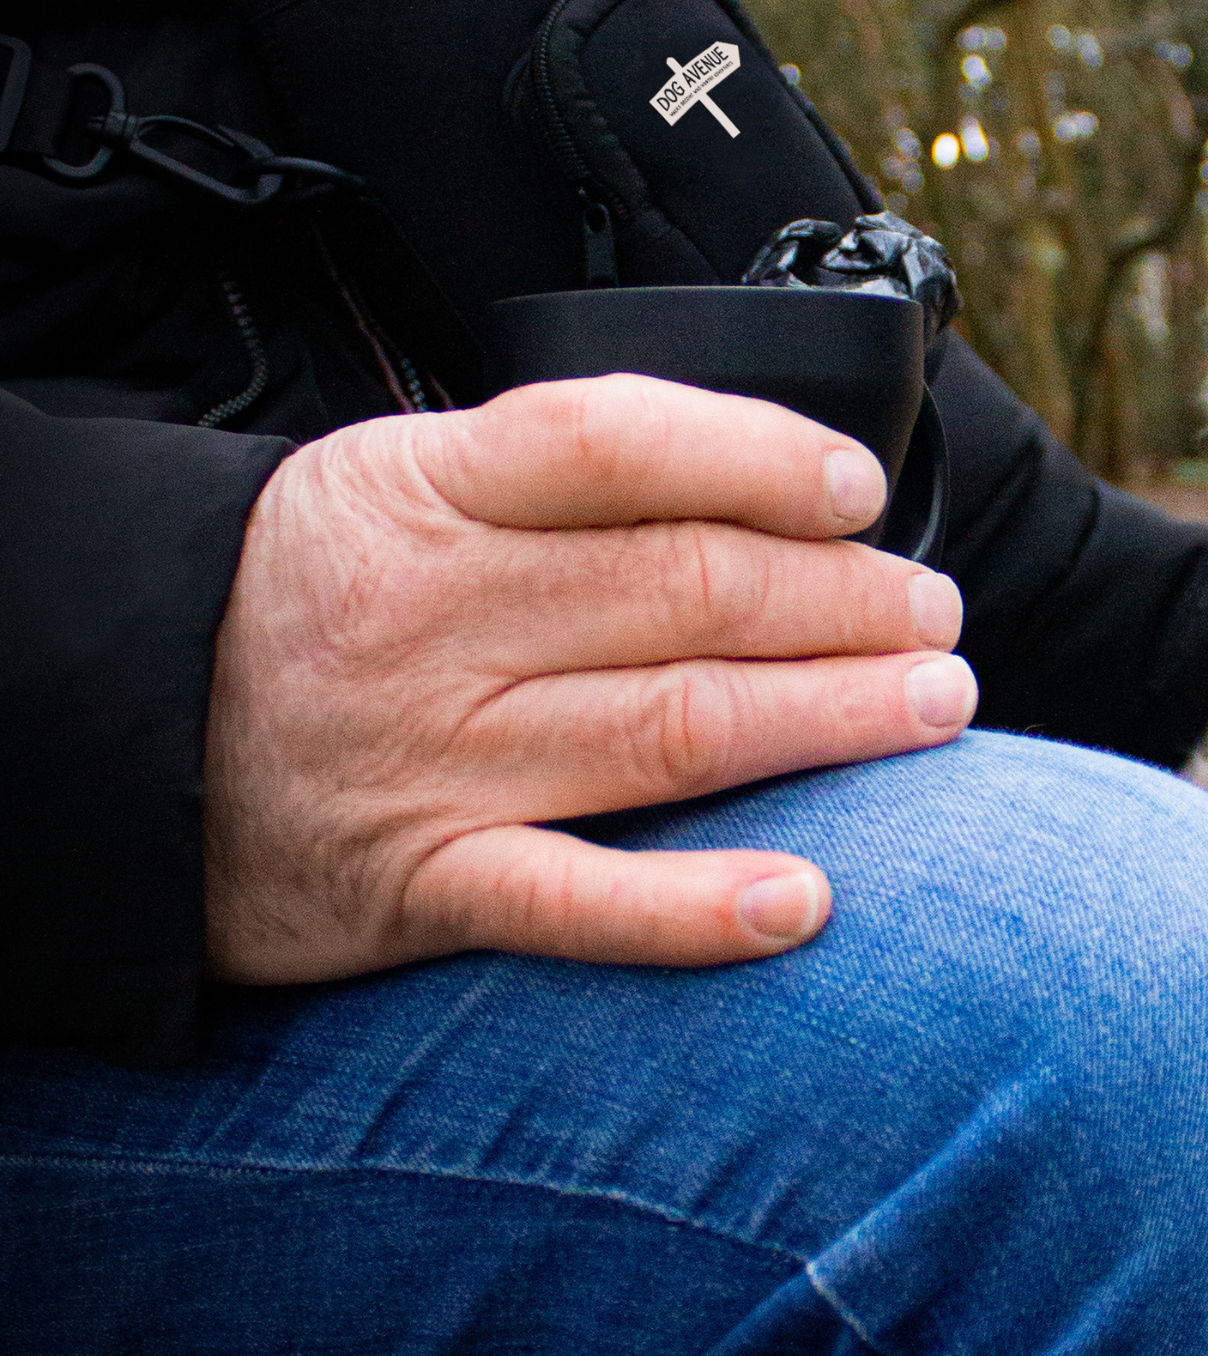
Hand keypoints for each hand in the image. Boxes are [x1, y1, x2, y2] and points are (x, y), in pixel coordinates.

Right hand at [203, 376, 974, 981]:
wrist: (125, 733)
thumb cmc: (313, 598)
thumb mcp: (400, 484)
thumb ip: (558, 482)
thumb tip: (765, 482)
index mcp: (428, 493)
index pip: (617, 445)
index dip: (761, 458)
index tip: (862, 492)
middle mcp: (434, 618)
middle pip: (684, 591)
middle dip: (843, 601)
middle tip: (935, 618)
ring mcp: (430, 757)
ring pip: (672, 728)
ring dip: (830, 717)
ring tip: (934, 704)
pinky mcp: (419, 884)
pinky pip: (574, 900)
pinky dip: (692, 909)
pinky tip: (804, 903)